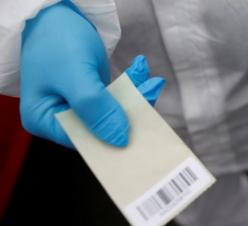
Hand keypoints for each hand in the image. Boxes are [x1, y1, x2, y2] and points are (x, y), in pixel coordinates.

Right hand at [20, 3, 163, 147]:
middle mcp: (59, 118)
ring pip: (114, 112)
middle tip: (151, 91)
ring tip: (151, 80)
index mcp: (44, 120)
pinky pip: (116, 97)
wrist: (55, 10)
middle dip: (130, 112)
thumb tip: (120, 140)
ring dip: (136, 96)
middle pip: (102, 128)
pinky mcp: (91, 93)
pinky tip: (141, 70)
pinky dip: (131, 85)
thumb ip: (96, 109)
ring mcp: (76, 105)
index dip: (113, 138)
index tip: (142, 128)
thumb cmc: (56, 39)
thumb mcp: (75, 76)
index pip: (84, 140)